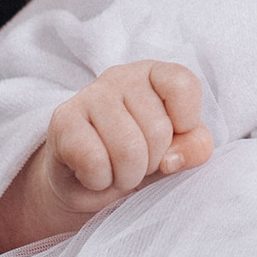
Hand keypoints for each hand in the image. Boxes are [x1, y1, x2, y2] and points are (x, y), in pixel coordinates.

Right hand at [0, 61, 211, 252]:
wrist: (84, 182)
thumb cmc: (137, 158)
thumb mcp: (175, 153)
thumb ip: (194, 148)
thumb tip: (174, 158)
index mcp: (154, 75)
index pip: (183, 85)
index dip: (186, 122)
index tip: (171, 141)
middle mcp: (121, 76)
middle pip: (158, 130)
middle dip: (152, 163)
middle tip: (136, 164)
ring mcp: (89, 95)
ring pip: (128, 149)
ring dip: (126, 177)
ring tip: (116, 171)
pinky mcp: (63, 120)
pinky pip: (94, 162)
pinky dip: (99, 180)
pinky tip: (93, 173)